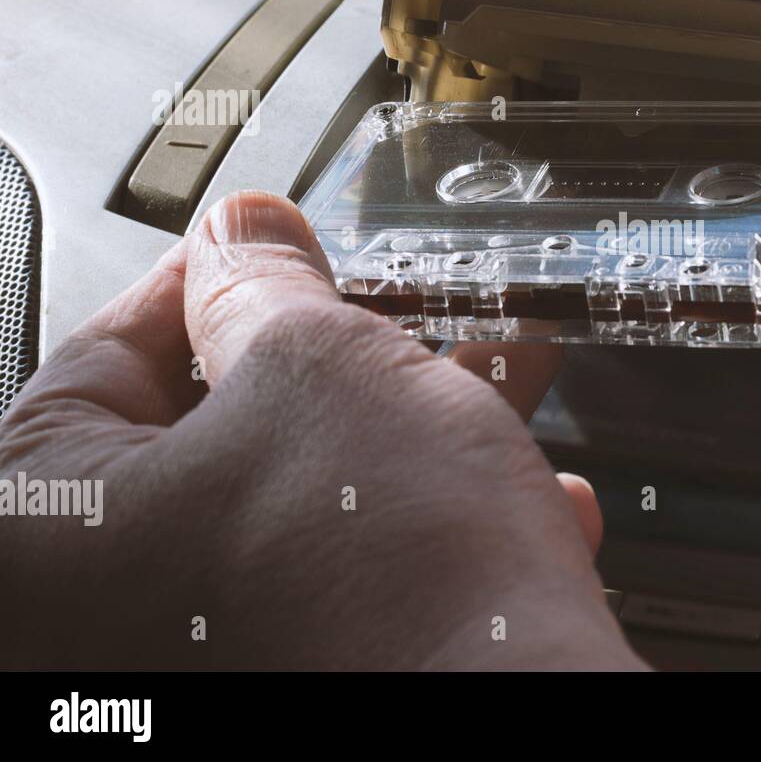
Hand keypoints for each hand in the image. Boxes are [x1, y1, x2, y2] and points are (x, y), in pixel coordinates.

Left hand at [0, 191, 640, 669]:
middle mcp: (98, 635)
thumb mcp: (320, 366)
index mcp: (36, 549)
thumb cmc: (392, 578)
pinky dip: (425, 531)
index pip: (102, 361)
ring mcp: (204, 671)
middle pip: (214, 439)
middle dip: (338, 364)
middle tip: (388, 316)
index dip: (207, 282)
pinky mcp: (308, 687)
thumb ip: (262, 285)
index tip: (264, 249)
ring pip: (303, 506)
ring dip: (405, 441)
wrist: (521, 715)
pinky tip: (513, 503)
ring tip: (487, 394)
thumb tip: (244, 238)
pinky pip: (353, 583)